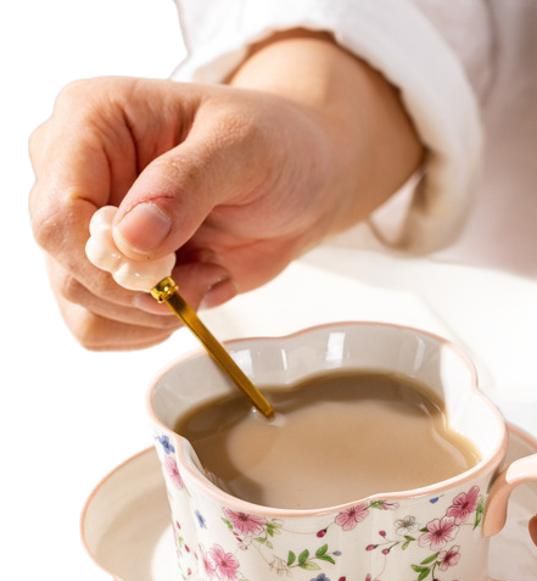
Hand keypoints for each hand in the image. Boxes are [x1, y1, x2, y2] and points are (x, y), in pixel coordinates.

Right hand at [29, 34, 421, 349]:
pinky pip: (105, 327)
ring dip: (153, 312)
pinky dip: (156, 325)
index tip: (169, 264)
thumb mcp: (244, 148)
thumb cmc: (276, 147)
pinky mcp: (113, 272)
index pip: (59, 208)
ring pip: (82, 305)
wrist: (300, 183)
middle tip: (204, 270)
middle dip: (140, 290)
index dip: (107, 255)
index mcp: (92, 121)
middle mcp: (77, 176)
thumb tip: (128, 237)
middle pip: (66, 263)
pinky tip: (196, 287)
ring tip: (207, 273)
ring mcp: (91, 231)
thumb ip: (185, 184)